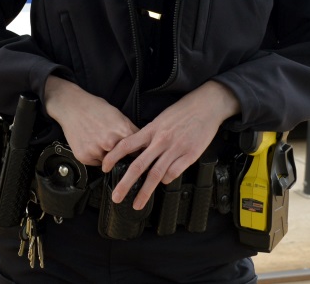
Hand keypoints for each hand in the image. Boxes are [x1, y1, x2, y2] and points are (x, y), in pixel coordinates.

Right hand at [43, 76, 138, 164]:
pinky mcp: (84, 157)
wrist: (71, 106)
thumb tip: (143, 144)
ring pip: (109, 163)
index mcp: (123, 131)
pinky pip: (96, 163)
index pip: (138, 152)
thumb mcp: (118, 115)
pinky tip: (90, 143)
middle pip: (123, 159)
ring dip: (107, 156)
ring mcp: (96, 151)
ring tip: (99, 140)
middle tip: (112, 145)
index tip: (136, 155)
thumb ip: (131, 130)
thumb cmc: (95, 108)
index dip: (137, 153)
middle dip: (121, 155)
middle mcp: (110, 143)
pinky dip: (95, 156)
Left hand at [100, 80, 239, 209]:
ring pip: (156, 174)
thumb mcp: (160, 120)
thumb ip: (149, 135)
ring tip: (137, 203)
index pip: (126, 144)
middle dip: (125, 183)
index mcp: (151, 130)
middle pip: (138, 165)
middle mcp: (161, 140)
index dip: (113, 157)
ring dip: (145, 192)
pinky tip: (163, 183)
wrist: (206, 106)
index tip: (104, 168)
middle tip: (116, 196)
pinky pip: (174, 172)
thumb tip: (137, 151)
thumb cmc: (182, 111)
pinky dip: (167, 180)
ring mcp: (175, 148)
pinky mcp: (190, 155)